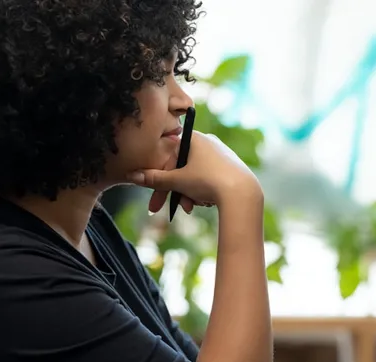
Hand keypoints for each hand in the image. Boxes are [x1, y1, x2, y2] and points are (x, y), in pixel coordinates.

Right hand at [128, 131, 260, 213]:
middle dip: (174, 191)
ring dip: (188, 194)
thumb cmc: (208, 181)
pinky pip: (208, 179)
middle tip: (164, 209)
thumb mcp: (178, 181)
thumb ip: (155, 179)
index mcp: (195, 138)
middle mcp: (209, 142)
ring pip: (195, 176)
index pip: (169, 157)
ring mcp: (221, 155)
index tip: (154, 200)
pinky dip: (203, 192)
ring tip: (192, 206)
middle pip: (181, 169)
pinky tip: (206, 202)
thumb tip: (132, 176)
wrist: (243, 193)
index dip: (158, 180)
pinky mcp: (230, 168)